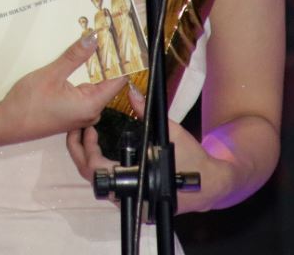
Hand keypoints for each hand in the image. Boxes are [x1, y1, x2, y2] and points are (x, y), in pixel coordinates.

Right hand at [0, 34, 126, 146]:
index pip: (117, 80)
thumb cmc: (27, 103)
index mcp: (91, 104)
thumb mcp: (51, 74)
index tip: (121, 42)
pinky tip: (77, 66)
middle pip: (107, 83)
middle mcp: (90, 113)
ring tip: (92, 47)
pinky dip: (84, 79)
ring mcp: (81, 115)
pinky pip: (85, 94)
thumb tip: (93, 39)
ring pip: (95, 88)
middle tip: (106, 38)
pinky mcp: (71, 115)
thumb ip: (74, 56)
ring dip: (93, 70)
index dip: (121, 60)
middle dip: (107, 62)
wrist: (6, 124)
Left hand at [65, 86, 225, 213]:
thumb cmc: (193, 161)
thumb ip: (148, 113)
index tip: (89, 130)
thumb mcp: (170, 133)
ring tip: (89, 136)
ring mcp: (130, 200)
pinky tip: (100, 150)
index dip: (87, 149)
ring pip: (99, 182)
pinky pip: (109, 184)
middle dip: (82, 151)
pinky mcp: (133, 198)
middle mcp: (130, 196)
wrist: (210, 183)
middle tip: (82, 130)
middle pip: (92, 176)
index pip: (96, 170)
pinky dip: (101, 166)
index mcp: (135, 183)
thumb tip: (133, 93)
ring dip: (90, 159)